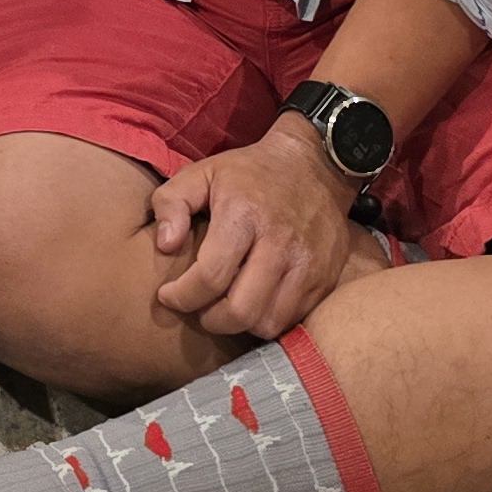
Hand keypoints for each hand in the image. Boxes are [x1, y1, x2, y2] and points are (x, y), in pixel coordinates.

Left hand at [148, 119, 367, 343]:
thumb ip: (172, 203)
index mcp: (243, 216)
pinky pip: (293, 319)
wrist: (315, 166)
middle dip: (211, 320)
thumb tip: (165, 244)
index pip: (210, 276)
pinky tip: (255, 302)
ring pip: (269, 323)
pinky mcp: (325, 278)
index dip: (183, 296)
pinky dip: (269, 319)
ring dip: (241, 325)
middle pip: (241, 311)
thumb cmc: (250, 173)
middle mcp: (279, 244)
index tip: (168, 295)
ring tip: (227, 307)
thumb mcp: (202, 172)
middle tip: (199, 309)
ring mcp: (307, 265)